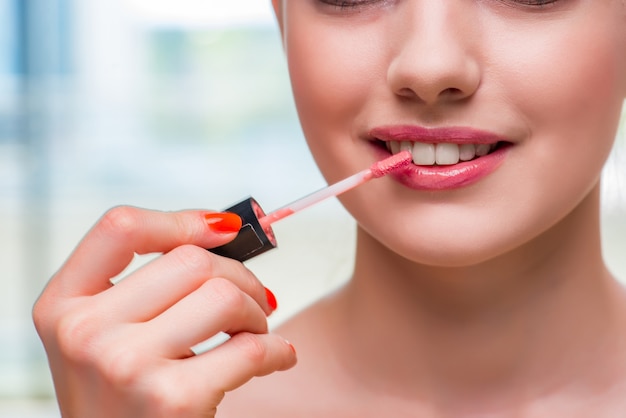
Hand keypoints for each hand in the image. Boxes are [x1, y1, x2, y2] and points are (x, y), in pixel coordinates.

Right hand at [33, 206, 295, 417]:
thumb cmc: (121, 397)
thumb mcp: (102, 336)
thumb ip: (141, 285)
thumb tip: (220, 232)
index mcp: (64, 305)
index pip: (120, 227)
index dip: (181, 221)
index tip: (222, 230)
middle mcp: (85, 332)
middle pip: (189, 260)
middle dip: (240, 275)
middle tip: (254, 297)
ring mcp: (126, 365)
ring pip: (224, 296)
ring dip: (257, 311)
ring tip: (255, 329)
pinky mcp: (172, 399)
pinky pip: (251, 348)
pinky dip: (277, 349)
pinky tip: (276, 356)